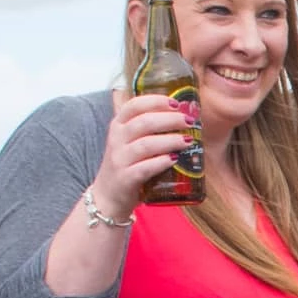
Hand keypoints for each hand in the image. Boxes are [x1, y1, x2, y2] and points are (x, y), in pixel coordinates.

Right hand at [95, 86, 204, 210]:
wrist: (108, 196)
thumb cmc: (126, 165)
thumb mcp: (130, 141)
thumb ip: (147, 128)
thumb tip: (182, 115)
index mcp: (118, 125)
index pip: (134, 105)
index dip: (155, 101)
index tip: (176, 103)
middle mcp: (116, 139)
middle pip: (143, 123)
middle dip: (169, 119)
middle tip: (189, 121)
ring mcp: (119, 159)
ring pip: (146, 145)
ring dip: (170, 140)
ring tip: (188, 141)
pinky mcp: (125, 178)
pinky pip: (145, 168)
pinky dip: (161, 162)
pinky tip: (174, 159)